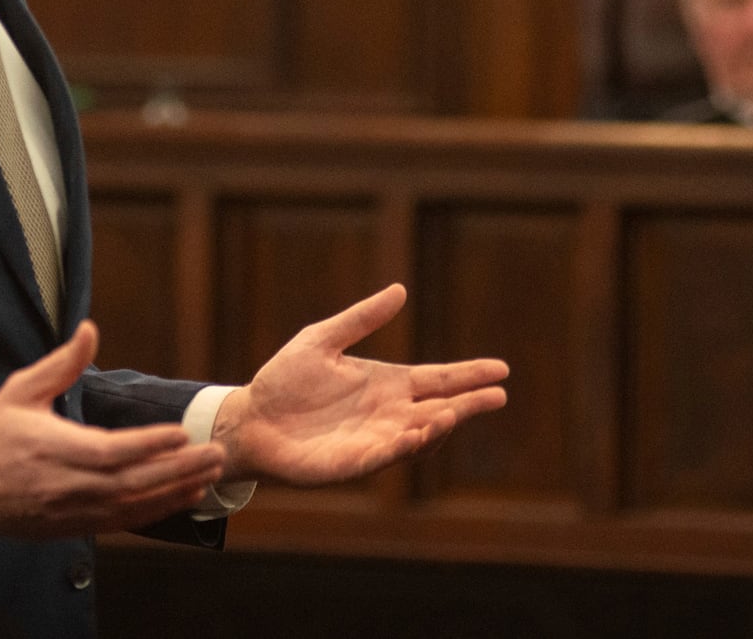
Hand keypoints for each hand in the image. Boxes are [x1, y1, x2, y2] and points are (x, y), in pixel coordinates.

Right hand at [0, 321, 224, 538]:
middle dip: (178, 470)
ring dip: (175, 492)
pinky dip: (157, 512)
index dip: (148, 445)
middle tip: (216, 455)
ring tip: (211, 475)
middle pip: (131, 484)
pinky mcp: (74, 527)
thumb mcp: (21, 390)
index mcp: (54, 450)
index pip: (110, 452)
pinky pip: (123, 522)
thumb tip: (89, 329)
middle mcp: (66, 486)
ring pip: (132, 507)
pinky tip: (184, 497)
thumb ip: (61, 364)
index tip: (182, 433)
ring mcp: (71, 512)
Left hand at [212, 284, 507, 486]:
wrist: (251, 417)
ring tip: (452, 412)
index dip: (468, 375)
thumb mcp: (323, 339)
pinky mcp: (351, 463)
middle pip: (438, 409)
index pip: (437, 379)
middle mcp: (388, 414)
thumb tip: (400, 290)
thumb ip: (360, 318)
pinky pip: (382, 457)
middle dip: (468, 404)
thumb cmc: (286, 380)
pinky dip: (400, 448)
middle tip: (497, 395)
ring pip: (418, 436)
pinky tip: (414, 434)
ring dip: (436, 427)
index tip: (501, 369)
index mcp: (387, 384)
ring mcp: (373, 441)